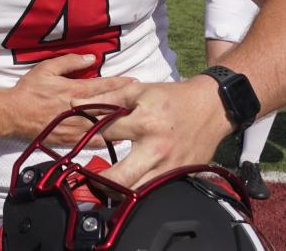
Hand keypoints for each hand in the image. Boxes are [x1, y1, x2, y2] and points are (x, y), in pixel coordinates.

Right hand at [2, 53, 135, 144]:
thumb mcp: (47, 68)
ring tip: (134, 121)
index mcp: (76, 91)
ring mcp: (75, 127)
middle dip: (126, 104)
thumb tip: (91, 58)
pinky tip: (115, 139)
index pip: (104, 86)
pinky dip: (105, 140)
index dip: (121, 83)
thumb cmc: (29, 89)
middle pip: (108, 107)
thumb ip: (70, 62)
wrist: (12, 114)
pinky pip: (91, 142)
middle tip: (142, 102)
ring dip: (119, 122)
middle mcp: (79, 110)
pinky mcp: (69, 140)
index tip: (136, 82)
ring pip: (103, 126)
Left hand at [73, 75, 232, 189]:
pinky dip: (141, 193)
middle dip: (99, 182)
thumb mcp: (137, 91)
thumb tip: (74, 104)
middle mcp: (157, 149)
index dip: (88, 138)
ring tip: (107, 184)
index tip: (81, 143)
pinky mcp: (181, 177)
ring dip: (119, 192)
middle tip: (88, 180)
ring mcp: (171, 168)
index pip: (106, 136)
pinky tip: (131, 186)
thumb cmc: (171, 98)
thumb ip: (104, 99)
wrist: (211, 107)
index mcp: (144, 123)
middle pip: (120, 178)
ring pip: (137, 194)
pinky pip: (156, 193)